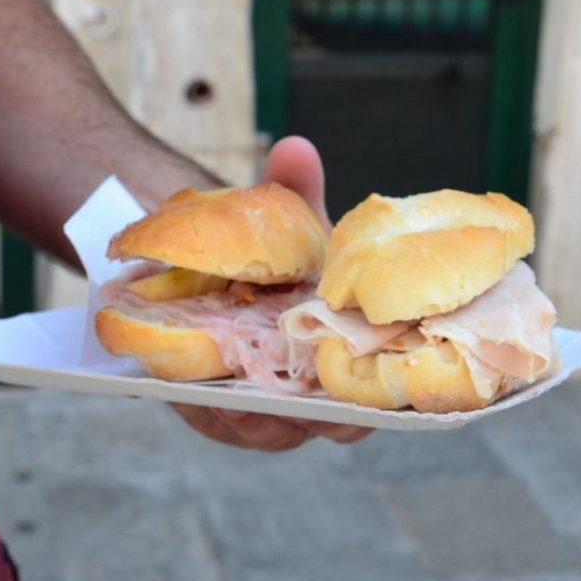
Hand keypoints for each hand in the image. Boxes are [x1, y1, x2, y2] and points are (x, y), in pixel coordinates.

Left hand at [169, 135, 373, 450]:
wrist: (207, 262)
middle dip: (312, 418)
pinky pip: (219, 422)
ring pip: (269, 430)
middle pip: (326, 424)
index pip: (381, 393)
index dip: (382, 401)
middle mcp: (315, 387)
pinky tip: (198, 396)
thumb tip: (293, 150)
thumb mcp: (288, 223)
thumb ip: (295, 192)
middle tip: (296, 402)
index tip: (370, 392)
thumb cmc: (273, 253)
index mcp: (350, 350)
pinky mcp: (218, 409)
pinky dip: (210, 412)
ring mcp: (267, 404)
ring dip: (254, 420)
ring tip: (238, 403)